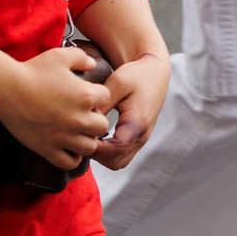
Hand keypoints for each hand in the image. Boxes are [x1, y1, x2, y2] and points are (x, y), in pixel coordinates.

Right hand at [0, 45, 115, 170]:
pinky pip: (69, 162)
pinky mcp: (48, 149)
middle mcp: (79, 119)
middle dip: (95, 120)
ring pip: (90, 147)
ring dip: (86, 140)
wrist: (7, 90)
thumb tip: (93, 63)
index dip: (97, 96)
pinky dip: (72, 158)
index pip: (107, 99)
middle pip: (102, 126)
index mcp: (86, 96)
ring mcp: (64, 137)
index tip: (85, 95)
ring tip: (76, 133)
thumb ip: (82, 58)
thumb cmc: (33, 71)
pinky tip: (67, 148)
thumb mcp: (61, 56)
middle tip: (82, 115)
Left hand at [91, 52, 170, 167]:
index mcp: (138, 122)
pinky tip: (97, 137)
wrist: (155, 72)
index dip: (95, 148)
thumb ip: (102, 104)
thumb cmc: (136, 75)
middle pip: (115, 161)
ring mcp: (141, 139)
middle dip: (96, 154)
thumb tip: (84, 122)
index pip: (116, 148)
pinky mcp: (137, 139)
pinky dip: (107, 152)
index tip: (81, 136)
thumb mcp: (118, 83)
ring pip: (118, 162)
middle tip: (81, 137)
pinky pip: (121, 156)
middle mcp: (142, 135)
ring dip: (102, 155)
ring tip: (89, 137)